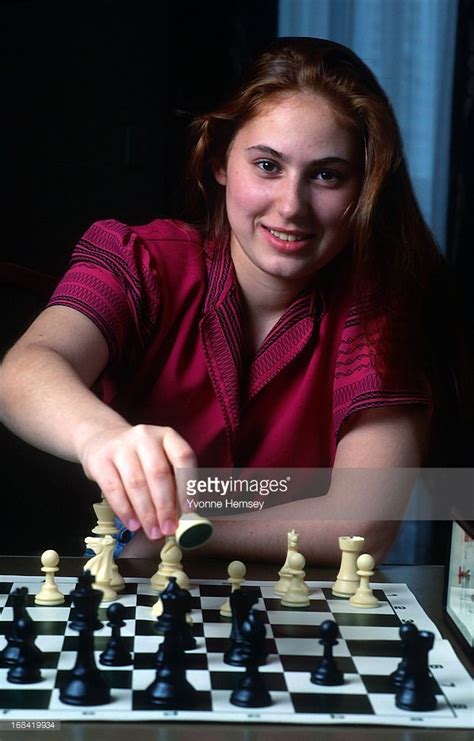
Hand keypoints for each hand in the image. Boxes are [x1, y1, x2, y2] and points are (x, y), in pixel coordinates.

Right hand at [78, 423, 196, 539]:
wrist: (102, 440)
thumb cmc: (140, 457)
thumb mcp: (161, 460)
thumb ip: (174, 483)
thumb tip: (184, 517)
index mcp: (167, 436)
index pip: (183, 457)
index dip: (188, 485)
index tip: (189, 511)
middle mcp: (145, 436)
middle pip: (158, 473)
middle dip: (165, 506)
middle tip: (169, 529)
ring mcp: (121, 446)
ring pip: (136, 483)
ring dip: (146, 513)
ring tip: (153, 531)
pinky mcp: (101, 460)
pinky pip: (114, 489)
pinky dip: (125, 510)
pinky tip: (133, 524)